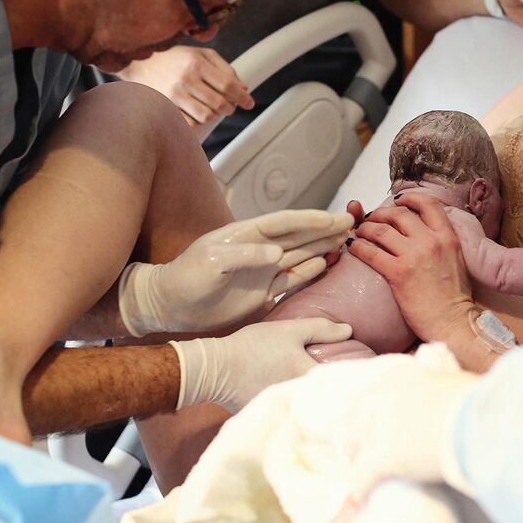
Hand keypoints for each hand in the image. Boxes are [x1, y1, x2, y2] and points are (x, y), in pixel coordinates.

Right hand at [116, 46, 254, 127]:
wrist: (138, 64)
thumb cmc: (173, 58)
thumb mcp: (200, 54)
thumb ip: (224, 68)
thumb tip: (243, 88)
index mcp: (196, 63)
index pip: (228, 85)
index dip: (242, 97)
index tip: (249, 103)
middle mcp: (185, 80)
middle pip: (220, 104)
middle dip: (229, 107)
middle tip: (228, 105)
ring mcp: (173, 96)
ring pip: (207, 116)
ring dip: (214, 115)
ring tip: (211, 108)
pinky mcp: (164, 108)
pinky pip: (190, 124)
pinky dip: (197, 121)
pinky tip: (196, 113)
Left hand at [119, 209, 353, 336]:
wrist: (170, 306)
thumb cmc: (186, 278)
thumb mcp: (212, 261)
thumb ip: (245, 255)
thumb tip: (277, 255)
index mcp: (246, 235)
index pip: (285, 223)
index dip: (310, 219)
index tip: (333, 216)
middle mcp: (259, 250)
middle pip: (299, 235)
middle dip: (325, 228)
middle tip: (352, 220)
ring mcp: (262, 272)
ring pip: (300, 254)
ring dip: (322, 246)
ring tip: (346, 237)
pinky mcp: (263, 293)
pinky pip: (293, 280)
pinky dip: (310, 271)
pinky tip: (326, 263)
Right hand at [172, 318, 352, 412]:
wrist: (213, 369)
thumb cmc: (252, 346)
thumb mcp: (288, 330)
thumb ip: (321, 329)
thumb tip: (350, 331)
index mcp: (307, 376)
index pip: (343, 378)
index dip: (358, 375)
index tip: (372, 373)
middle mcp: (299, 398)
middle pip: (331, 397)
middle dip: (344, 392)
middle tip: (359, 386)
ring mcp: (286, 411)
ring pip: (315, 408)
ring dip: (325, 403)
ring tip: (338, 396)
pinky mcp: (272, 417)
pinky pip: (296, 413)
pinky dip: (303, 409)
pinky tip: (309, 404)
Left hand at [281, 346, 478, 502]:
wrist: (478, 422)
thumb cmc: (476, 402)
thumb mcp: (451, 383)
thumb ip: (438, 387)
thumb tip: (448, 394)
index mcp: (398, 377)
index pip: (370, 396)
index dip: (369, 416)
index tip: (374, 427)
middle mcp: (381, 398)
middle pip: (352, 421)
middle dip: (352, 439)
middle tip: (358, 454)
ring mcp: (379, 428)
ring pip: (351, 448)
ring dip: (355, 463)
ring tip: (363, 476)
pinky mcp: (382, 458)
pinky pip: (361, 477)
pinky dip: (362, 489)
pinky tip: (365, 498)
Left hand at [347, 194, 475, 342]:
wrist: (453, 322)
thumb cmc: (454, 298)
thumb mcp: (456, 260)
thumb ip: (441, 242)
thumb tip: (424, 233)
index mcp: (447, 237)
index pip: (428, 204)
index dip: (409, 197)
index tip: (398, 200)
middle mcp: (431, 241)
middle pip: (399, 214)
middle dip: (381, 213)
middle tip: (372, 219)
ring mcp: (414, 256)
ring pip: (381, 230)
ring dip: (366, 228)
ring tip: (360, 232)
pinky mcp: (398, 273)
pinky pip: (371, 252)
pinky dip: (358, 247)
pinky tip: (353, 248)